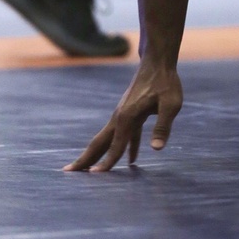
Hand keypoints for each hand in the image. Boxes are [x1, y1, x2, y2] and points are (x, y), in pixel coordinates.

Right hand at [64, 58, 182, 172]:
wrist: (158, 61)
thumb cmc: (165, 81)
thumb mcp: (171, 104)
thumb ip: (163, 126)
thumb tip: (157, 149)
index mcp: (127, 118)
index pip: (116, 146)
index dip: (107, 163)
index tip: (94, 177)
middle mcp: (120, 117)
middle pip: (100, 143)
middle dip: (85, 159)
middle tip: (67, 173)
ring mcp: (123, 115)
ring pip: (108, 139)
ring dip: (98, 154)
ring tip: (88, 170)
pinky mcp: (131, 113)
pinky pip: (124, 135)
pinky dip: (123, 148)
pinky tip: (131, 160)